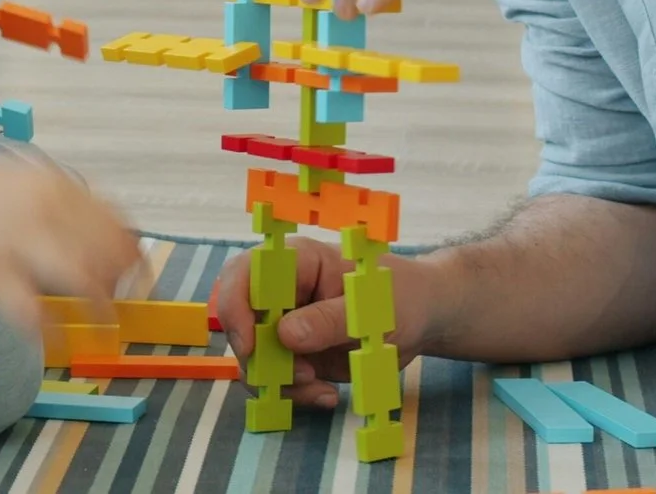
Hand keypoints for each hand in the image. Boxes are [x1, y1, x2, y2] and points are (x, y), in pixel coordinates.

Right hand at [0, 154, 141, 334]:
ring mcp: (17, 245)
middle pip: (107, 256)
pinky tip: (57, 342)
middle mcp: (44, 212)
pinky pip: (34, 315)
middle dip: (122, 285)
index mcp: (54, 185)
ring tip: (101, 329)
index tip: (138, 274)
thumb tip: (105, 238)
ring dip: (100, 311)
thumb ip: (64, 203)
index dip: (133, 254)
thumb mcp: (24, 180)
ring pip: (82, 284)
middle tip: (120, 304)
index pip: (115, 223)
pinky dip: (53, 333)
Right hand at [207, 238, 433, 409]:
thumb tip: (285, 335)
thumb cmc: (398, 296)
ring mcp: (283, 324)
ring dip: (280, 382)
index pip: (243, 274)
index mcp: (294, 262)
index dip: (235, 308)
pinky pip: (275, 378)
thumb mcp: (368, 307)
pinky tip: (328, 394)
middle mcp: (280, 292)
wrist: (419, 319)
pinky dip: (294, 394)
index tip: (251, 347)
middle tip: (301, 377)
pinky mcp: (293, 354)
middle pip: (239, 321)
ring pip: (253, 357)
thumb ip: (328, 319)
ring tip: (323, 389)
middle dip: (260, 357)